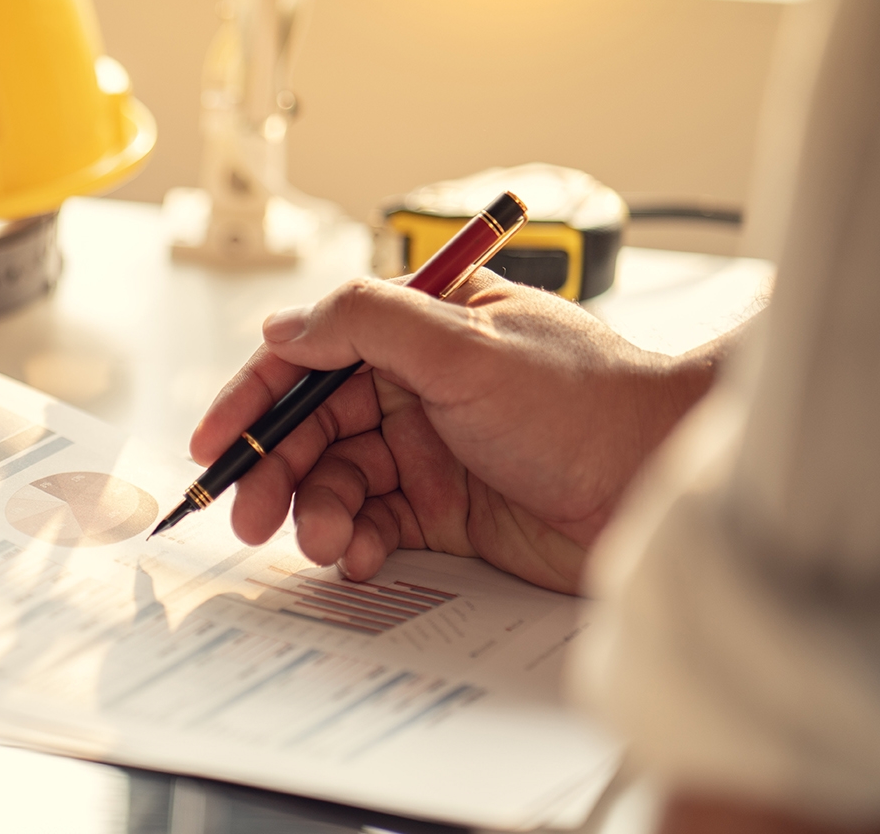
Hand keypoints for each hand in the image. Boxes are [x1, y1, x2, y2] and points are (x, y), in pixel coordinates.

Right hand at [190, 270, 727, 592]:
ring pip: (337, 481)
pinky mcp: (446, 512)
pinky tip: (362, 556)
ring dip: (317, 512)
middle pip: (312, 427)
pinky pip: (375, 525)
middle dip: (274, 470)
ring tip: (326, 541)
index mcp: (417, 329)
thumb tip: (284, 324)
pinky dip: (358, 543)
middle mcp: (416, 386)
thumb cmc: (588, 400)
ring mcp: (429, 451)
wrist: (664, 481)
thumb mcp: (465, 344)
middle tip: (248, 514)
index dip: (254, 398)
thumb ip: (366, 323)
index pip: (311, 355)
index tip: (214, 443)